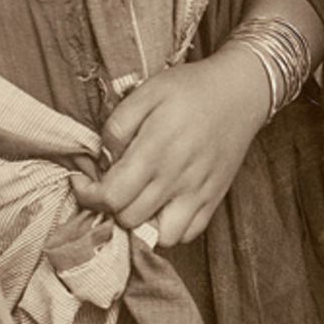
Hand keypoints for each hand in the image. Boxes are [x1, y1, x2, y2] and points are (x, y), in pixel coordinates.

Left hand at [74, 48, 271, 246]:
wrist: (241, 91)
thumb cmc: (190, 89)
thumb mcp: (148, 91)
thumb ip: (119, 124)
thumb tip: (104, 157)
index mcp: (155, 149)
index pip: (111, 195)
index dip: (88, 194)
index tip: (82, 181)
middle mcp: (177, 177)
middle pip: (129, 218)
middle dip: (111, 206)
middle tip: (110, 186)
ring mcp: (198, 192)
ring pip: (158, 235)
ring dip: (142, 223)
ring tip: (137, 201)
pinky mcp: (214, 199)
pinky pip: (187, 234)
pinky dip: (170, 229)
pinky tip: (163, 206)